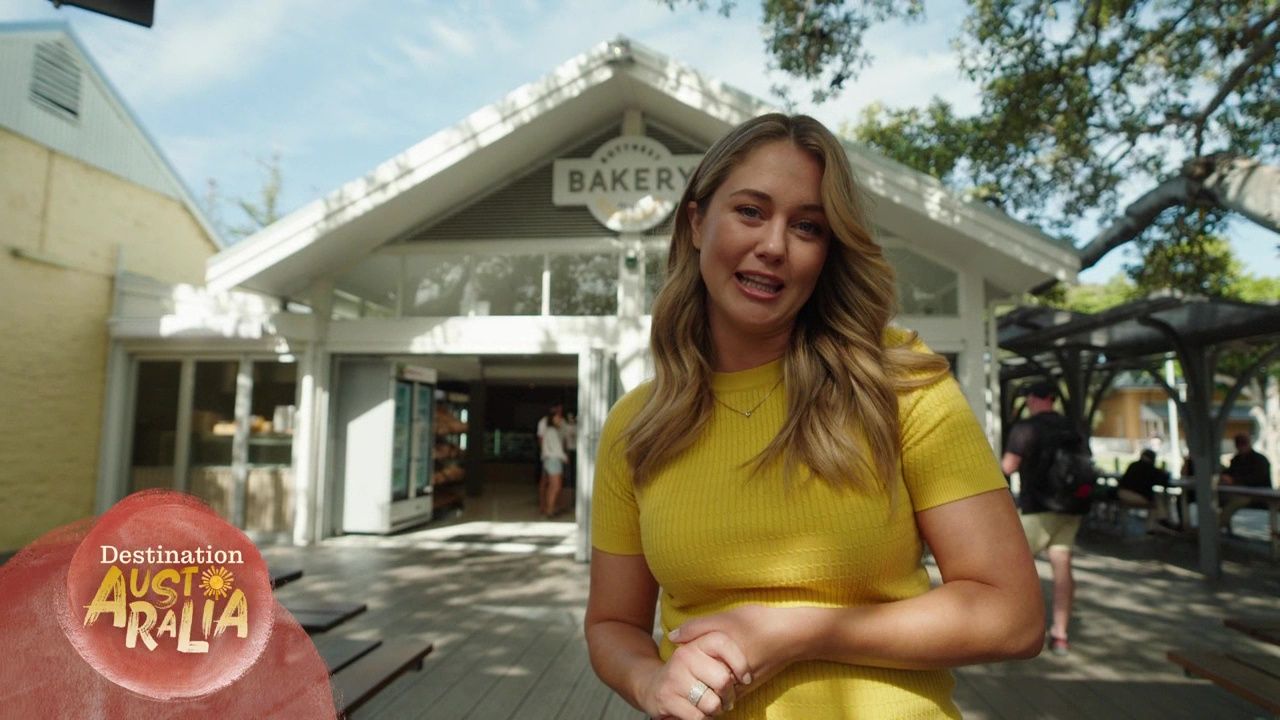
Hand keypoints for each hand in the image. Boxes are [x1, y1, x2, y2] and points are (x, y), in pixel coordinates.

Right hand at [638, 632, 749, 718]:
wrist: (653, 686)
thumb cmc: (689, 675)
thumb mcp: (703, 658)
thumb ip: (723, 657)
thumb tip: (746, 675)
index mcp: (695, 643)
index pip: (722, 642)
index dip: (740, 662)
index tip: (745, 678)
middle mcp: (683, 656)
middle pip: (723, 679)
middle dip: (729, 696)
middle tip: (725, 699)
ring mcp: (674, 677)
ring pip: (712, 702)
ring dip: (716, 710)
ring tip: (710, 706)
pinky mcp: (667, 698)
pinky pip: (698, 717)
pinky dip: (703, 719)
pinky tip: (698, 713)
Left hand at [669, 605, 808, 692]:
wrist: (792, 635)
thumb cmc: (758, 623)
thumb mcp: (725, 619)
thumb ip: (696, 628)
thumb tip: (672, 637)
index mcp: (718, 664)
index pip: (690, 673)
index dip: (682, 666)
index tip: (677, 659)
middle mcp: (729, 681)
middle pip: (701, 684)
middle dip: (692, 677)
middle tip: (683, 667)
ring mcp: (740, 687)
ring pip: (714, 689)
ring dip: (706, 681)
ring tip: (700, 668)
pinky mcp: (749, 688)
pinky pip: (728, 691)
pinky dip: (720, 684)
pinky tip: (719, 669)